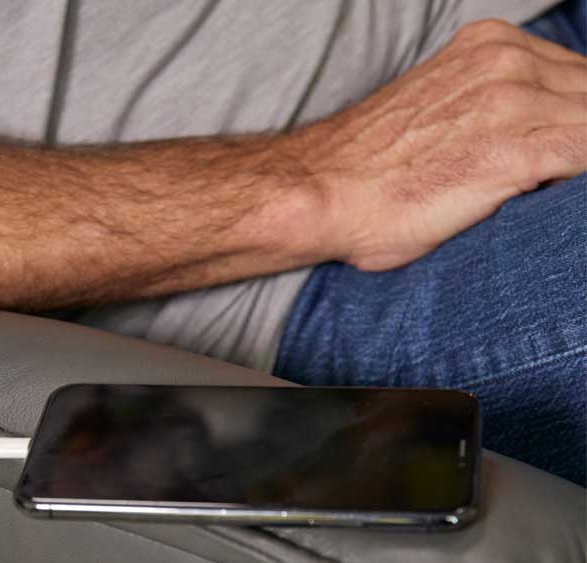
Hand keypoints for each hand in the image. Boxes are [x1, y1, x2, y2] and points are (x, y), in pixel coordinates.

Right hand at [290, 19, 586, 270]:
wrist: (319, 194)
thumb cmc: (365, 175)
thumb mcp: (434, 113)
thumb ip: (482, 111)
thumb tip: (517, 146)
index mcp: (488, 47)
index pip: (572, 81)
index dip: (572, 124)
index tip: (553, 158)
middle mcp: (506, 61)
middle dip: (577, 138)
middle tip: (547, 177)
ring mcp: (513, 101)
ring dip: (576, 159)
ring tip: (541, 189)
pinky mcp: (514, 150)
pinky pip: (586, 156)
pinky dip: (578, 179)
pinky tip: (554, 199)